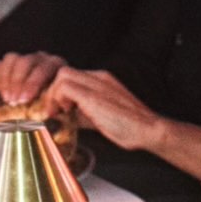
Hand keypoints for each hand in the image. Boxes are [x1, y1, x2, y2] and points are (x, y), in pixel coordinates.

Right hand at [0, 51, 63, 104]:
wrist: (48, 99)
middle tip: (13, 102)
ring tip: (7, 99)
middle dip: (17, 82)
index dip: (32, 84)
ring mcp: (24, 58)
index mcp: (55, 64)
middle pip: (24, 62)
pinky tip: (2, 93)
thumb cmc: (56, 102)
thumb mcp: (59, 103)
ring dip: (5, 80)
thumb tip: (49, 111)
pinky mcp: (10, 63)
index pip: (42, 69)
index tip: (24, 100)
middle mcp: (40, 58)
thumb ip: (55, 105)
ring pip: (10, 59)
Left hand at [43, 67, 161, 150]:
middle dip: (52, 91)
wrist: (148, 129)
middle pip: (64, 72)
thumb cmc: (130, 127)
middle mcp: (98, 77)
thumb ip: (82, 114)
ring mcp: (97, 83)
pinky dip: (58, 99)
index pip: (71, 77)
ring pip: (62, 75)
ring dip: (54, 95)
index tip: (57, 109)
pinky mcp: (93, 95)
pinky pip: (65, 87)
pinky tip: (65, 113)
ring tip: (58, 112)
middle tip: (54, 111)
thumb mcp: (100, 118)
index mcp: (101, 81)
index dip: (58, 92)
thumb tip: (66, 119)